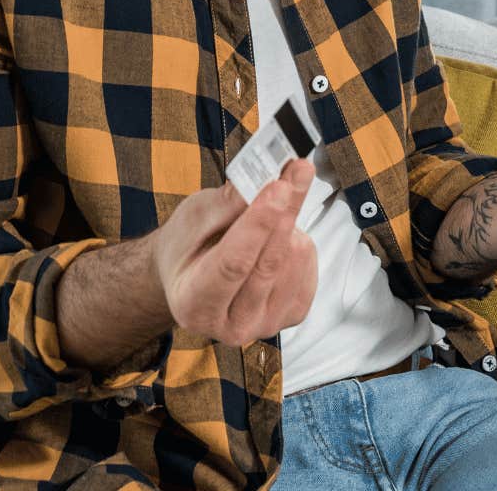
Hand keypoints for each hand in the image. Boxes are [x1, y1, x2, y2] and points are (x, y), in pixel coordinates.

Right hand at [152, 159, 318, 345]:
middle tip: (296, 169)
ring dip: (288, 224)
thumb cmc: (187, 248)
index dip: (259, 224)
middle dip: (284, 211)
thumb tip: (264, 181)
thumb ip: (226, 204)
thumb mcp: (192, 218)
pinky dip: (298, 241)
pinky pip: (309, 265)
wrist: (194, 276)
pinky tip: (278, 238)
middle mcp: (229, 326)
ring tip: (266, 216)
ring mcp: (265, 325)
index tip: (278, 186)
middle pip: (268, 263)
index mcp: (193, 305)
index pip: (233, 265)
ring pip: (294, 261)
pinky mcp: (293, 314)